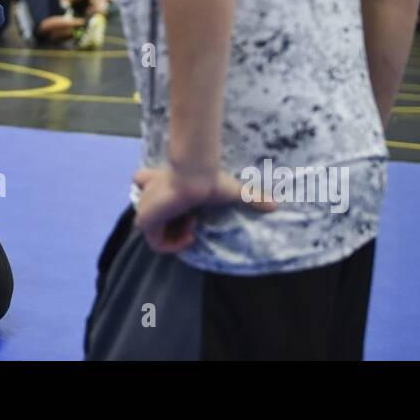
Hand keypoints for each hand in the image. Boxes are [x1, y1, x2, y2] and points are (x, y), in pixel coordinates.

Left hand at [133, 163, 275, 253]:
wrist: (195, 175)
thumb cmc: (209, 179)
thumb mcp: (232, 191)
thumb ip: (250, 198)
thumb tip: (276, 205)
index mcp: (161, 185)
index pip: (149, 192)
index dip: (170, 209)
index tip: (193, 214)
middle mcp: (149, 195)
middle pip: (155, 220)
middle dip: (177, 226)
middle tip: (194, 220)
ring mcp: (145, 208)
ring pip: (158, 234)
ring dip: (178, 234)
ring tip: (194, 222)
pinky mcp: (144, 219)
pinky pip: (156, 244)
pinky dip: (174, 244)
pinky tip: (190, 230)